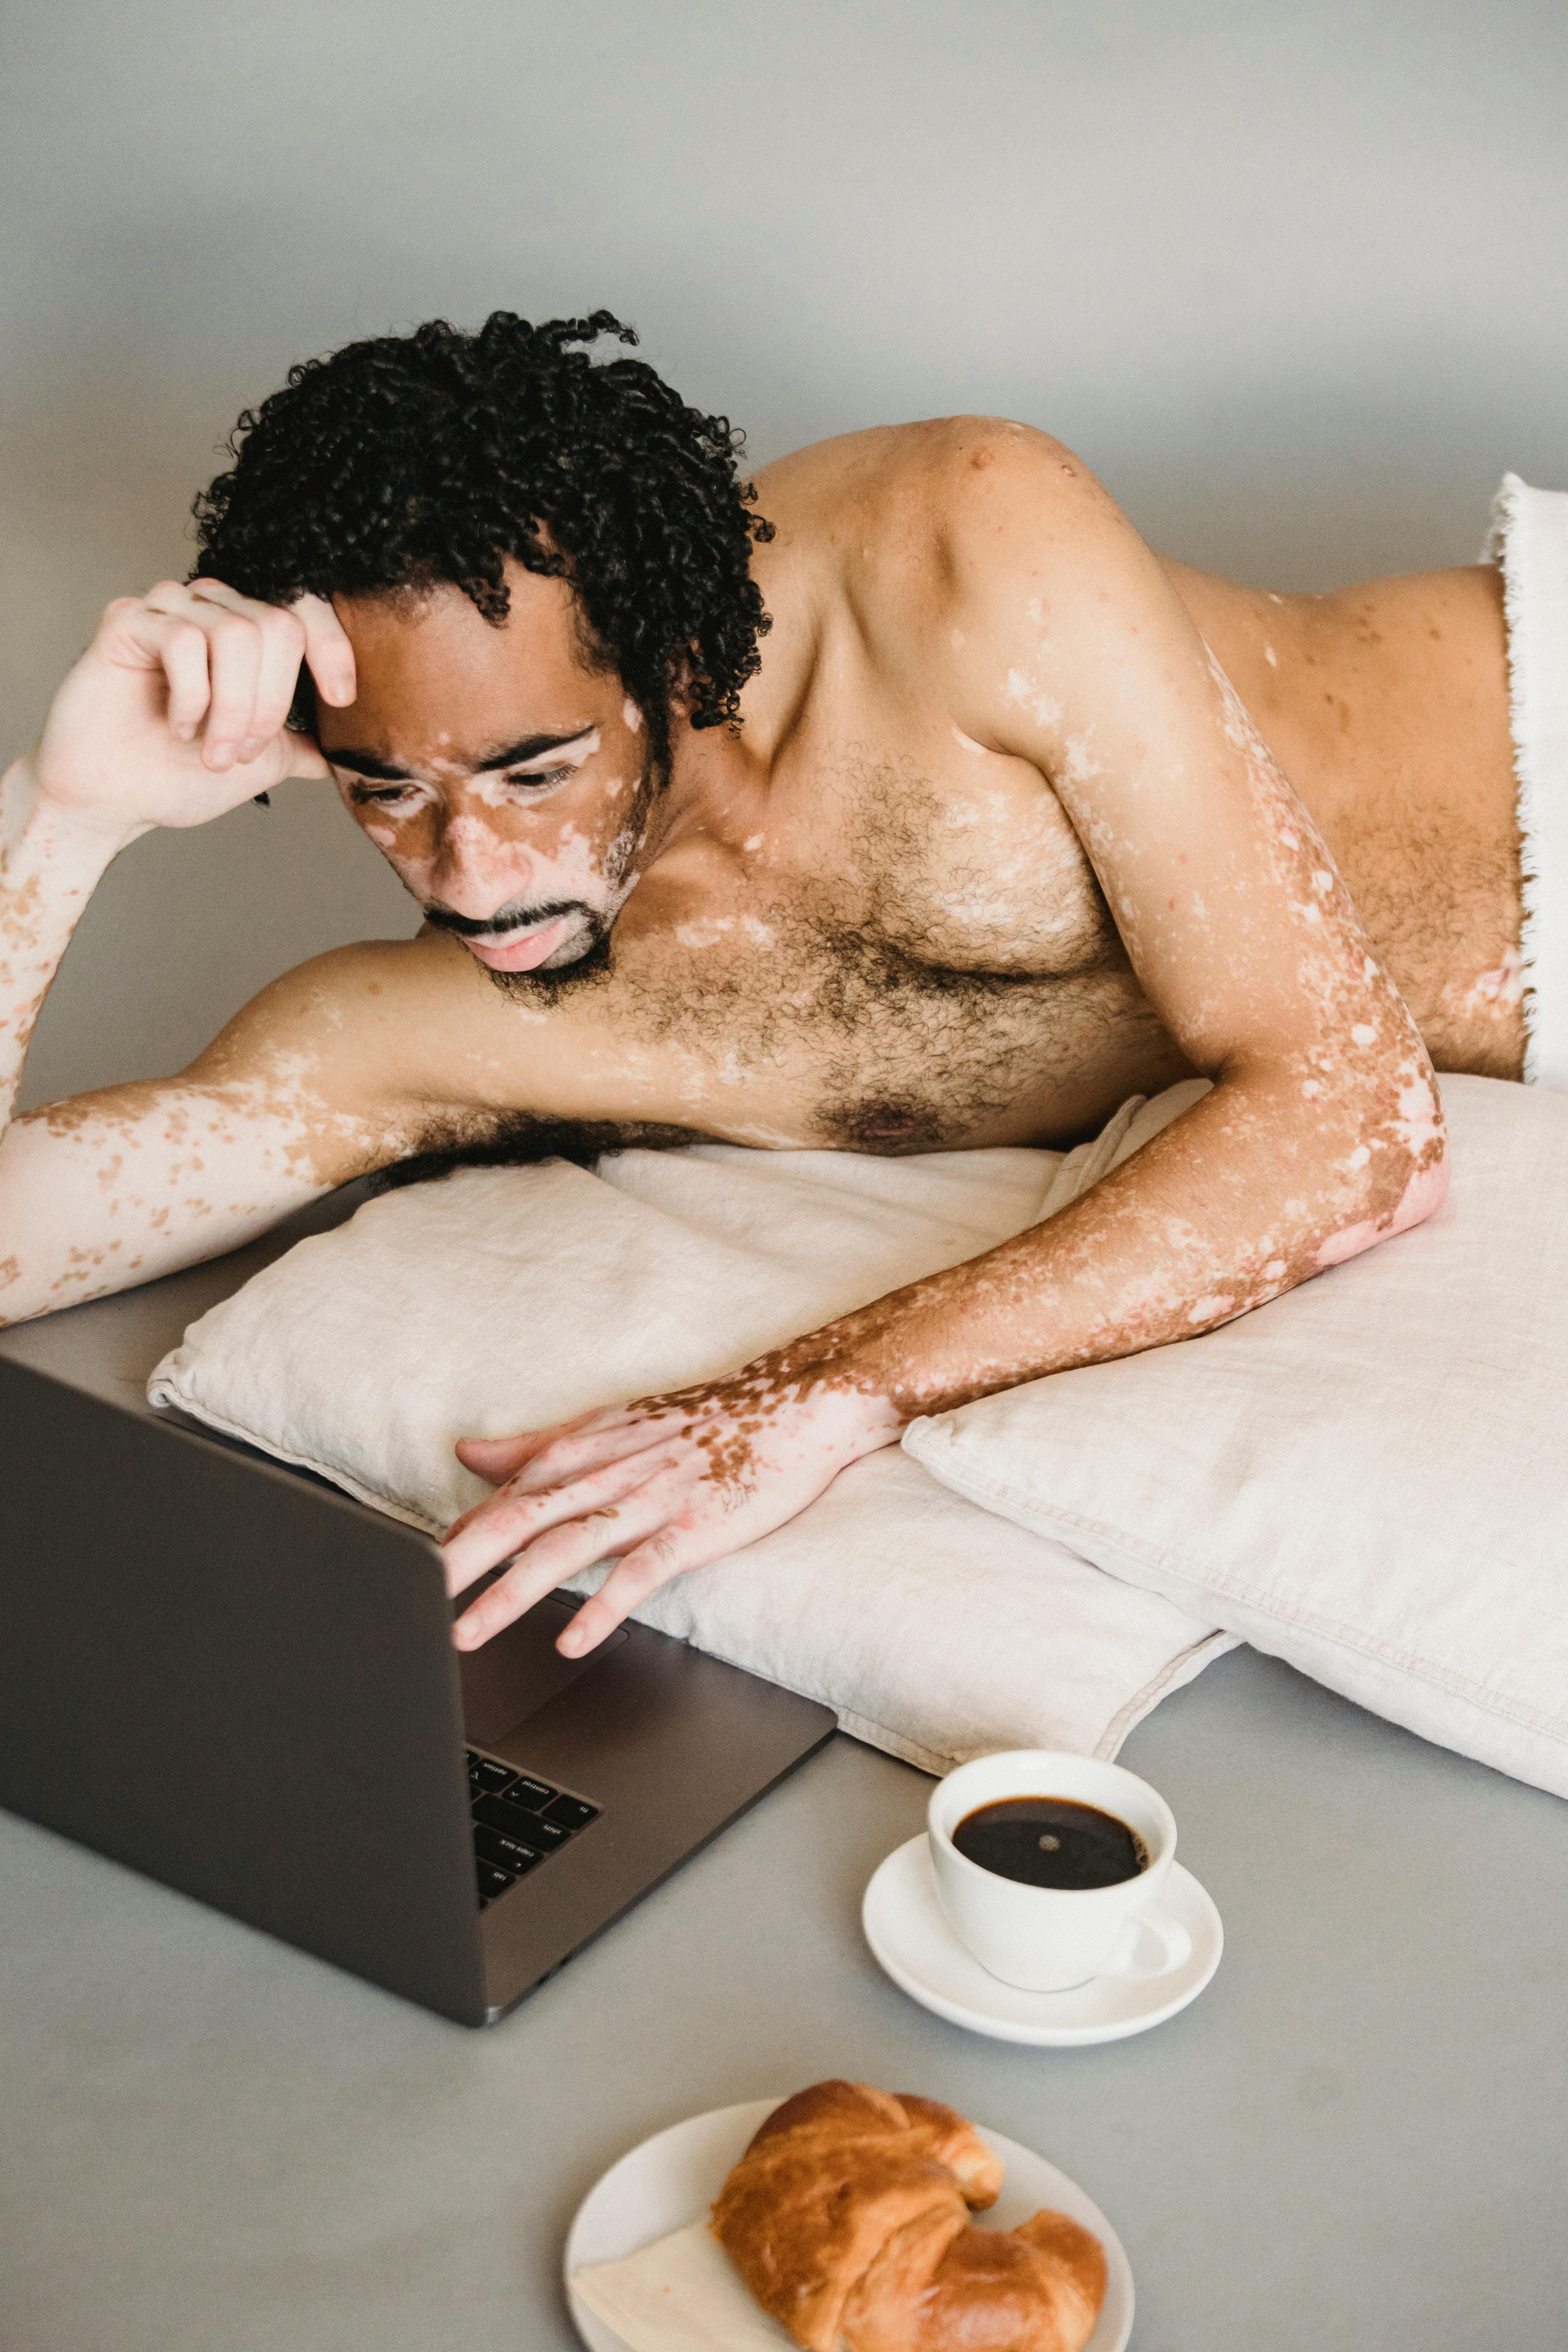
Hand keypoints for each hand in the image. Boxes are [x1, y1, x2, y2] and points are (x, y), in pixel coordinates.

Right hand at [27, 578, 354, 838]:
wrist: (113, 801)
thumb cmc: (178, 776)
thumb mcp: (263, 761)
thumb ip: (307, 745)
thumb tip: (358, 750)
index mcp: (249, 631)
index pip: (306, 612)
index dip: (332, 650)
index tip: (340, 699)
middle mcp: (212, 608)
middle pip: (278, 626)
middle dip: (270, 703)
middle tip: (241, 750)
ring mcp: (168, 607)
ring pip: (236, 634)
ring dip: (232, 708)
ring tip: (210, 748)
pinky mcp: (127, 619)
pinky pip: (184, 640)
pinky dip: (191, 697)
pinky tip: (175, 724)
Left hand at [440, 1358, 904, 1655]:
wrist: (798, 1405)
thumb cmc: (704, 1421)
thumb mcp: (611, 1426)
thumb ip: (537, 1448)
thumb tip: (468, 1455)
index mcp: (586, 1450)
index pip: (503, 1497)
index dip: (451, 1536)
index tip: (403, 1573)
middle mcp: (610, 1472)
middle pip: (519, 1518)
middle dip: (458, 1562)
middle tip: (407, 1603)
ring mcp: (654, 1499)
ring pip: (567, 1546)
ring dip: (511, 1593)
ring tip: (465, 1634)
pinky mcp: (697, 1526)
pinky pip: (643, 1570)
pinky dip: (605, 1604)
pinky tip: (573, 1641)